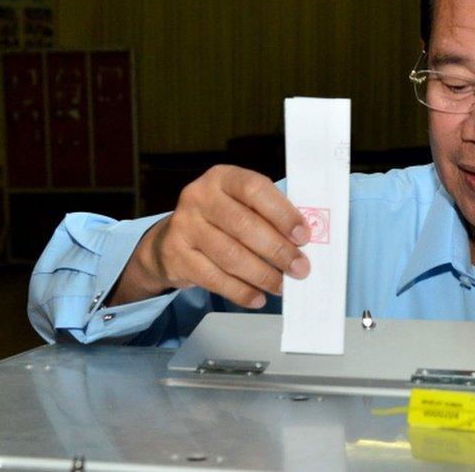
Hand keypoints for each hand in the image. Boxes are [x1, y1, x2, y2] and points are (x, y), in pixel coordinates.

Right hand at [109, 165, 310, 307]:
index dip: (282, 213)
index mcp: (222, 177)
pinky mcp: (175, 256)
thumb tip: (302, 242)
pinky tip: (258, 297)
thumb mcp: (240, 204)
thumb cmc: (220, 220)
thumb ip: (268, 215)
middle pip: (244, 225)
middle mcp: (199, 197)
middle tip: (300, 268)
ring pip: (230, 256)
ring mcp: (184, 226)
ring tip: (282, 286)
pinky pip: (214, 279)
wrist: (171, 239)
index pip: (254, 189)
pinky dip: (240, 292)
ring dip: (262, 275)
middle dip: (278, 250)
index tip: (304, 236)